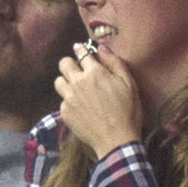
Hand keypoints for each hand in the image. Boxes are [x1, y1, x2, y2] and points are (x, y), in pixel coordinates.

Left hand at [54, 43, 141, 158]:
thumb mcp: (129, 83)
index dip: (81, 50)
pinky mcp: (64, 112)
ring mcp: (68, 98)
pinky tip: (80, 108)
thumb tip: (101, 47)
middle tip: (78, 71)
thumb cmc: (127, 111)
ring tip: (76, 89)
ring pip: (58, 81)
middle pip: (64, 64)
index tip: (80, 50)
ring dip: (66, 82)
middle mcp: (78, 82)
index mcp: (95, 72)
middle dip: (70, 64)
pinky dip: (69, 101)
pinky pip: (62, 100)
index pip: (81, 53)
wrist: (115, 139)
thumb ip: (114, 62)